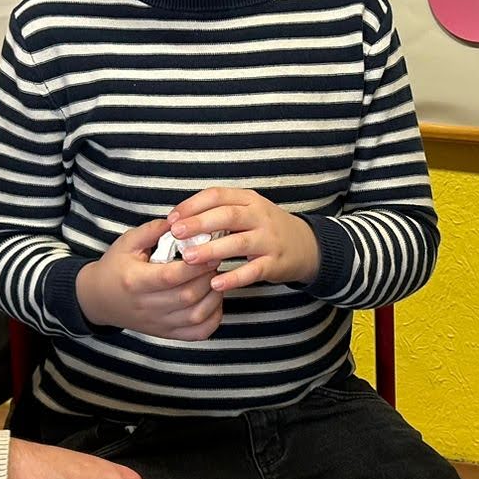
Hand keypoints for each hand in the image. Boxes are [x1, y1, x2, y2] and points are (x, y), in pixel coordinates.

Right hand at [76, 218, 222, 339]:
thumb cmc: (115, 268)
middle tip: (215, 260)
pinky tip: (213, 301)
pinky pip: (197, 333)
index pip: (171, 276)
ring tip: (215, 278)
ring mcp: (158, 323)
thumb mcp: (127, 242)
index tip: (210, 250)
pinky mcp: (166, 333)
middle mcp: (147, 306)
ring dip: (214, 296)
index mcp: (136, 281)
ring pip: (196, 316)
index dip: (195, 264)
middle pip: (187, 296)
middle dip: (208, 277)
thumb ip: (153, 230)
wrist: (98, 299)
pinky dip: (212, 319)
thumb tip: (180, 221)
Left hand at [167, 188, 319, 291]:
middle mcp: (260, 216)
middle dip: (199, 224)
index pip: (217, 195)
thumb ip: (218, 214)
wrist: (305, 245)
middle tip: (177, 234)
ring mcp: (269, 240)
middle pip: (227, 215)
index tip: (172, 218)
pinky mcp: (275, 263)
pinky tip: (215, 283)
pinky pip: (253, 271)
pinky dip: (234, 277)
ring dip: (212, 249)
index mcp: (248, 199)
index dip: (192, 205)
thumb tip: (179, 222)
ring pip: (238, 243)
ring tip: (189, 258)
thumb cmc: (265, 228)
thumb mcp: (246, 211)